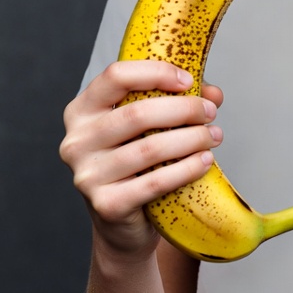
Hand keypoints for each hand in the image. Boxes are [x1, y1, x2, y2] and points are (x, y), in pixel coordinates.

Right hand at [60, 60, 223, 259]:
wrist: (120, 219)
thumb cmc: (136, 161)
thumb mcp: (149, 124)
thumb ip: (178, 100)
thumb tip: (212, 94)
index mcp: (82, 110)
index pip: (116, 76)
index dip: (157, 73)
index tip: (188, 81)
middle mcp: (77, 141)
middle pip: (137, 113)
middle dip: (184, 109)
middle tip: (210, 112)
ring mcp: (87, 175)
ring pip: (150, 148)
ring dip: (192, 139)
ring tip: (214, 136)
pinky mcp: (106, 205)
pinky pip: (155, 182)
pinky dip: (187, 169)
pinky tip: (205, 161)